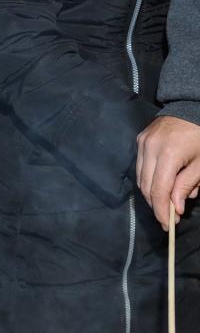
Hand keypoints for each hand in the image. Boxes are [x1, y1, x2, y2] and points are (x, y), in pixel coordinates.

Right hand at [136, 115, 199, 229]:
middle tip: (168, 218)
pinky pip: (140, 167)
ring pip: (140, 178)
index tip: (168, 225)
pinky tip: (160, 185)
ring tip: (165, 203)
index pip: (159, 190)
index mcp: (169, 154)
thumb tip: (175, 207)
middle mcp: (150, 149)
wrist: (193, 107)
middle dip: (157, 205)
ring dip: (151, 194)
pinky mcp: (140, 140)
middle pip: (146, 186)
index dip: (162, 210)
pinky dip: (149, 179)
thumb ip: (187, 184)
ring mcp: (142, 143)